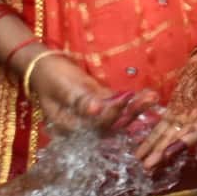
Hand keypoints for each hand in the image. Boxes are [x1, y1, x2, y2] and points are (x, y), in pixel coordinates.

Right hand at [26, 51, 156, 134]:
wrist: (44, 67)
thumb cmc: (49, 77)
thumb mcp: (62, 89)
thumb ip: (79, 101)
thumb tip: (96, 111)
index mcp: (71, 128)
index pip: (96, 126)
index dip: (112, 114)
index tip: (125, 99)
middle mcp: (85, 127)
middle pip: (112, 124)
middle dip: (132, 113)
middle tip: (150, 99)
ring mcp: (95, 116)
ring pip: (118, 116)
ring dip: (136, 108)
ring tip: (152, 97)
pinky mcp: (102, 104)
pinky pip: (119, 106)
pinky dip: (133, 101)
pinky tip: (148, 95)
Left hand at [134, 44, 196, 170]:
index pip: (195, 133)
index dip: (181, 144)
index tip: (167, 154)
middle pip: (178, 138)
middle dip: (162, 152)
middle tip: (147, 166)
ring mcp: (185, 116)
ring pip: (167, 135)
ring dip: (154, 147)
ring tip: (140, 161)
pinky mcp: (176, 108)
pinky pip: (163, 124)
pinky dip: (153, 135)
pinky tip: (142, 146)